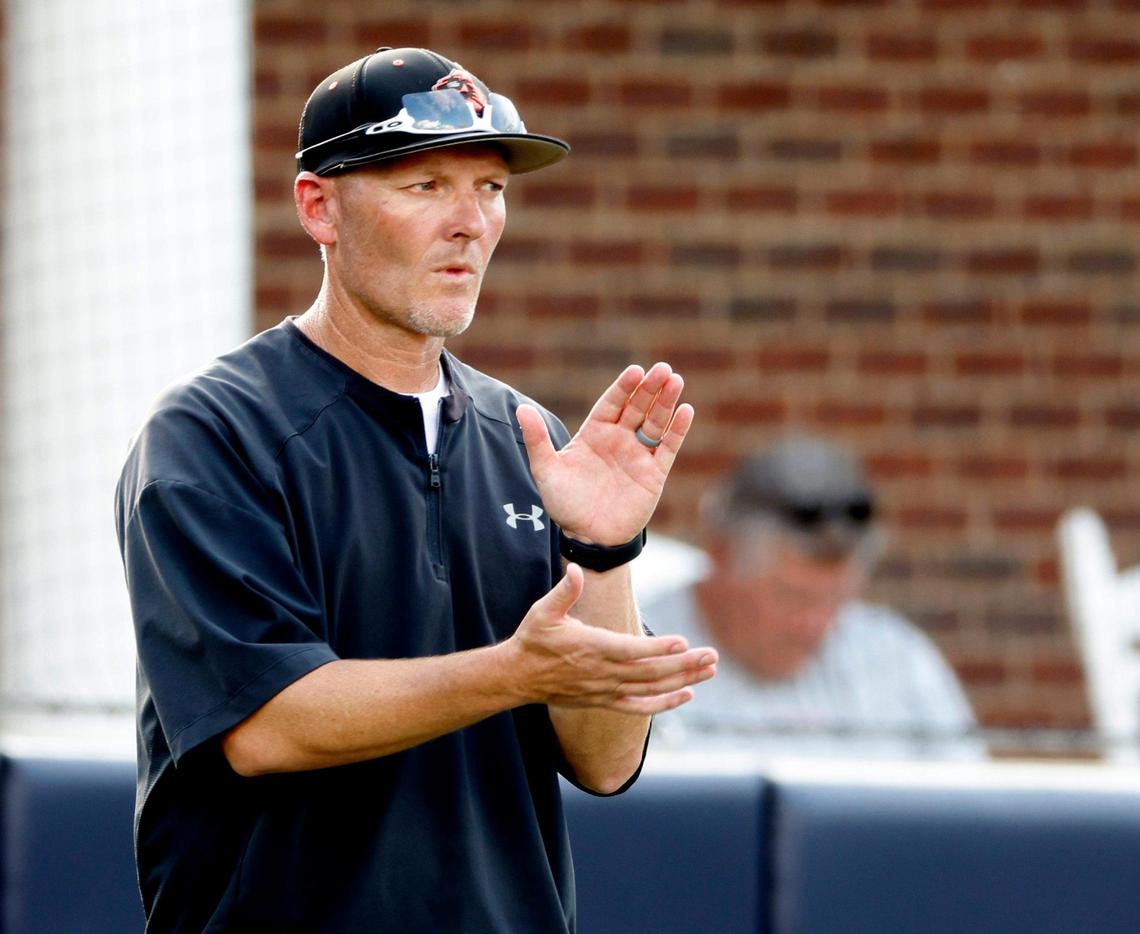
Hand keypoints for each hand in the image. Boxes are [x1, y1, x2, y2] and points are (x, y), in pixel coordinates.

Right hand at [504, 564, 717, 714]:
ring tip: (710, 670)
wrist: (518, 676)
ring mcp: (606, 689)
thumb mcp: (543, 611)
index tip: (684, 642)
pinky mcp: (605, 700)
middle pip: (650, 671)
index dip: (658, 648)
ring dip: (683, 680)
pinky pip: (640, 706)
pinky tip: (687, 695)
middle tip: (713, 655)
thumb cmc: (533, 639)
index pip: (631, 650)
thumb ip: (563, 591)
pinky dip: (664, 703)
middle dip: (685, 664)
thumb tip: (574, 569)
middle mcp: (603, 672)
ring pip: (651, 688)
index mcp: (592, 648)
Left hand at [516, 363, 693, 544]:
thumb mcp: (546, 470)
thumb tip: (520, 409)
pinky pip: (668, 447)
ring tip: (676, 381)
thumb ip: (537, 440)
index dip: (623, 387)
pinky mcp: (654, 473)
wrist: (587, 537)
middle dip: (650, 388)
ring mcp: (638, 455)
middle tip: (663, 369)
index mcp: (594, 433)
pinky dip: (678, 430)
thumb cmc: (564, 504)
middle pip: (637, 407)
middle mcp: (618, 439)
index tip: (635, 371)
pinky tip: (685, 410)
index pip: (612, 403)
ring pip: (655, 422)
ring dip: (666, 402)